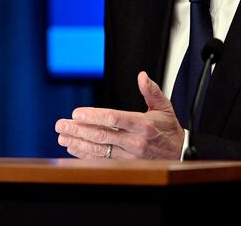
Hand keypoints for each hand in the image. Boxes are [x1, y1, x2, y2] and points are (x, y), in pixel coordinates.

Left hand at [55, 71, 184, 159]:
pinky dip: (85, 155)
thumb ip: (151, 91)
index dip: (93, 116)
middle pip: (101, 135)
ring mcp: (130, 156)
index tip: (77, 113)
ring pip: (99, 149)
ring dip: (78, 143)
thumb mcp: (164, 107)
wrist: (179, 153)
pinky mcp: (126, 165)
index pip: (113, 119)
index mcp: (142, 124)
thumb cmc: (169, 129)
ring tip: (62, 136)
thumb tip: (142, 76)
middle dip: (78, 130)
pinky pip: (102, 160)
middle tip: (61, 124)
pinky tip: (73, 148)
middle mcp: (135, 141)